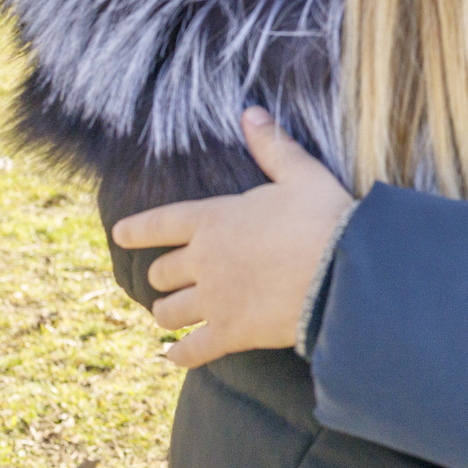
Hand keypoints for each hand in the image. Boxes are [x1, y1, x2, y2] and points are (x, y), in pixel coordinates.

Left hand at [109, 108, 354, 366]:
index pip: (159, 223)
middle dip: (163, 275)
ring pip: (168, 313)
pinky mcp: (230, 333)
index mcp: (213, 220)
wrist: (347, 272)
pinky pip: (191, 351)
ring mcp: (213, 300)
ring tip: (172, 315)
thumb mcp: (302, 174)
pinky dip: (180, 355)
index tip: (120, 235)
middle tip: (170, 279)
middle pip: (161, 273)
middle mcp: (203, 261)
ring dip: (168, 313)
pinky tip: (176, 356)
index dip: (136, 230)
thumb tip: (250, 111)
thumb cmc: (326, 217)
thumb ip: (272, 145)